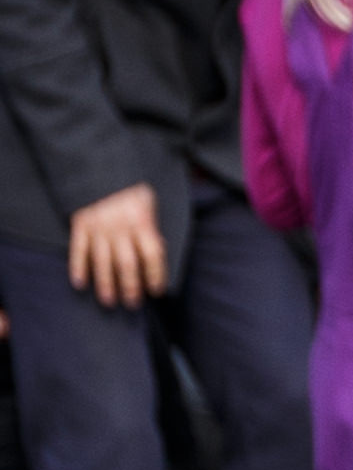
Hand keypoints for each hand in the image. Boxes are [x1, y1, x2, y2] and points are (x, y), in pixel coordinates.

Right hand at [69, 183, 167, 306]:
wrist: (99, 166)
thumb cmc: (130, 188)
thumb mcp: (149, 202)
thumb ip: (152, 227)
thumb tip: (159, 252)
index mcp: (142, 221)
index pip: (152, 255)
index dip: (156, 275)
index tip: (157, 290)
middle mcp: (120, 228)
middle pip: (127, 264)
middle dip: (130, 287)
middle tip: (132, 303)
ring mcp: (98, 227)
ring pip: (102, 262)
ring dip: (105, 284)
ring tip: (109, 301)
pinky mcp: (80, 224)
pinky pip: (78, 250)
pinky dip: (78, 267)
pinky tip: (79, 283)